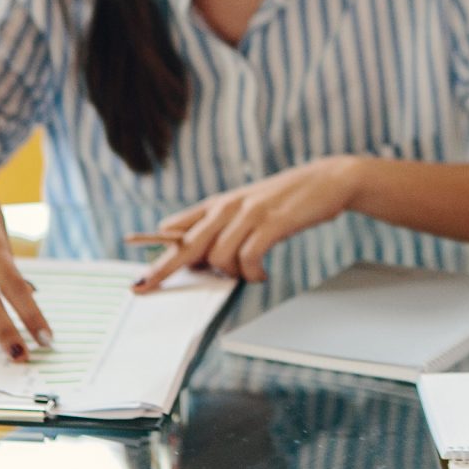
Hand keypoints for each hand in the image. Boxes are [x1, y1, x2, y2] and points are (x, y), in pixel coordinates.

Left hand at [135, 156, 363, 289]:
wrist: (327, 180)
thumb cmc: (286, 198)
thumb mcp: (247, 205)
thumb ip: (221, 226)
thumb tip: (198, 257)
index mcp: (218, 204)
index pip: (175, 228)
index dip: (157, 252)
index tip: (141, 276)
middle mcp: (227, 207)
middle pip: (185, 245)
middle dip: (162, 269)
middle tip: (144, 287)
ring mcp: (248, 214)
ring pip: (219, 257)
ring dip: (231, 275)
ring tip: (250, 275)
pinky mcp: (271, 223)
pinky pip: (249, 258)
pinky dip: (253, 274)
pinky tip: (262, 274)